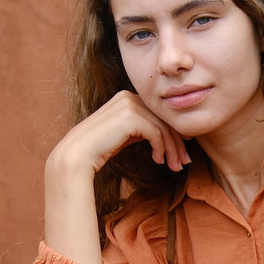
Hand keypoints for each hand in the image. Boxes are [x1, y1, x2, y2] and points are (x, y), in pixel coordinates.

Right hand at [48, 89, 189, 178]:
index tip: (182, 153)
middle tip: (185, 162)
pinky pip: (156, 133)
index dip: (174, 134)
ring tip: (175, 167)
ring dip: (172, 150)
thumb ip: (142, 129)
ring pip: (163, 127)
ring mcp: (129, 104)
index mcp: (128, 98)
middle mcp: (129, 96)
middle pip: (164, 119)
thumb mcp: (126, 135)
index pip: (158, 114)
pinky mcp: (130, 116)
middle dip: (177, 143)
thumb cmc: (100, 148)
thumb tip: (165, 136)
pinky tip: (158, 161)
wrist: (78, 154)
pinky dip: (161, 148)